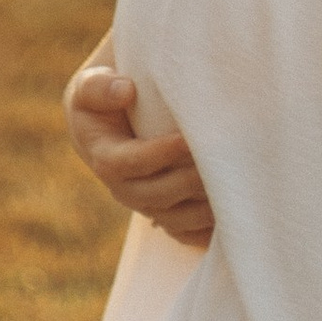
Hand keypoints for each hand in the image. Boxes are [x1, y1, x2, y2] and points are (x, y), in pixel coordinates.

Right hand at [63, 59, 214, 248]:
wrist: (105, 126)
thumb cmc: (101, 100)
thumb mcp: (89, 87)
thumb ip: (99, 87)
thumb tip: (125, 90)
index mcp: (105, 159)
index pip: (131, 163)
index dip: (159, 154)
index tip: (187, 139)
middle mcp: (123, 190)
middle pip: (157, 195)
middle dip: (188, 180)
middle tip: (220, 160)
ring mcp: (144, 206)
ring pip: (175, 219)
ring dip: (202, 207)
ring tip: (231, 185)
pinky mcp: (163, 214)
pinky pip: (185, 233)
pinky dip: (206, 231)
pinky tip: (231, 215)